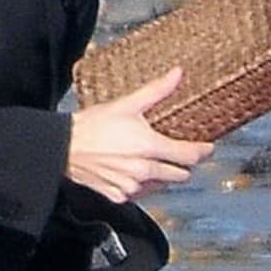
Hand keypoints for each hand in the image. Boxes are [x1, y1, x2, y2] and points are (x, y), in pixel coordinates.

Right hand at [67, 65, 214, 202]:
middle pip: (179, 175)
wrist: (63, 147)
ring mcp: (131, 187)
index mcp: (149, 148)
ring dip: (163, 175)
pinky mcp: (118, 196)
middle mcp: (143, 171)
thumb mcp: (126, 104)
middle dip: (184, 165)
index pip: (189, 156)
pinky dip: (141, 184)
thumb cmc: (92, 125)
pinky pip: (139, 193)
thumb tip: (178, 74)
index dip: (202, 152)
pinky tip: (134, 171)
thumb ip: (157, 91)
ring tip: (154, 161)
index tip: (207, 148)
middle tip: (181, 154)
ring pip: (160, 185)